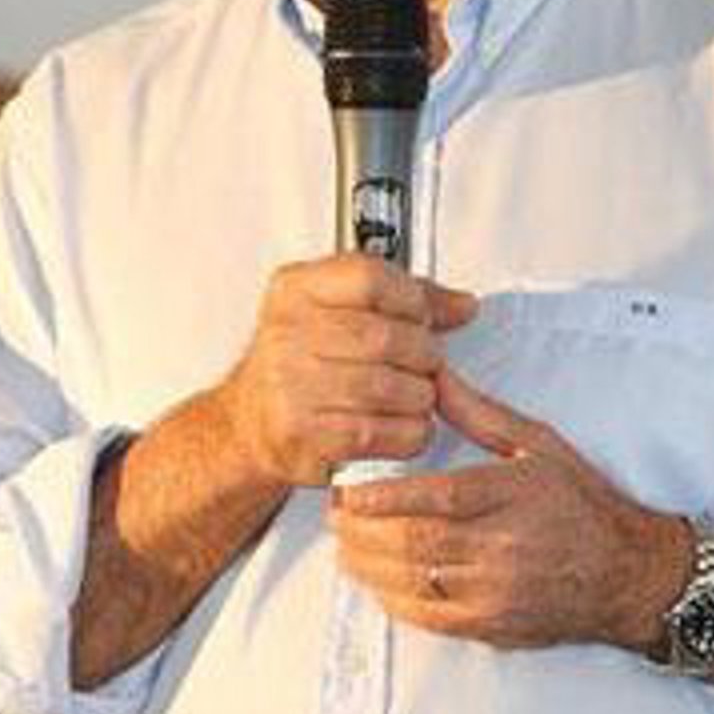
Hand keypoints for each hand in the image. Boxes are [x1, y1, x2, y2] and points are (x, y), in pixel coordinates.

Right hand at [217, 254, 476, 488]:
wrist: (250, 422)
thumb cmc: (302, 361)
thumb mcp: (340, 309)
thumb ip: (403, 297)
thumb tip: (463, 305)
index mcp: (296, 289)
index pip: (369, 277)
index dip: (411, 298)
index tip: (422, 316)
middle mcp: (286, 333)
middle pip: (386, 336)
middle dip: (423, 353)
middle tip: (426, 363)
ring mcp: (289, 386)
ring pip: (389, 387)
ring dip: (419, 396)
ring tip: (414, 394)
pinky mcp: (302, 436)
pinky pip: (380, 433)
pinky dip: (407, 432)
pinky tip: (402, 424)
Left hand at [329, 366, 688, 650]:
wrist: (629, 574)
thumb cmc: (584, 504)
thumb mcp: (539, 443)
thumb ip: (480, 413)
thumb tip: (434, 378)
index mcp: (511, 496)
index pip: (435, 499)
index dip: (383, 498)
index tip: (346, 492)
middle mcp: (502, 548)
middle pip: (414, 544)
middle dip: (362, 533)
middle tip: (335, 517)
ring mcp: (496, 593)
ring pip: (414, 584)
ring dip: (368, 567)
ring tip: (345, 547)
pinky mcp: (493, 626)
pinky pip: (430, 619)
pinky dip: (394, 601)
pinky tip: (377, 582)